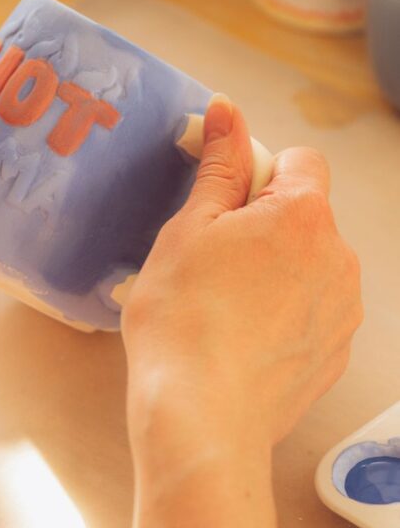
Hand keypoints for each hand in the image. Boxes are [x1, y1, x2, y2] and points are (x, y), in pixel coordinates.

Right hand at [119, 95, 361, 527]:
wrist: (200, 417)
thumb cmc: (184, 318)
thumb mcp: (189, 227)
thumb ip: (219, 164)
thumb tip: (226, 110)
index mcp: (303, 216)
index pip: (301, 160)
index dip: (260, 172)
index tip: (225, 202)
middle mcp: (338, 258)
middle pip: (307, 213)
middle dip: (266, 222)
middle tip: (213, 256)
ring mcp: (343, 310)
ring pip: (310, 263)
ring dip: (278, 268)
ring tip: (224, 302)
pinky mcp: (335, 352)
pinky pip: (313, 309)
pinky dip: (285, 311)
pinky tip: (242, 335)